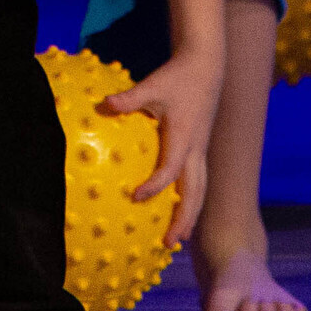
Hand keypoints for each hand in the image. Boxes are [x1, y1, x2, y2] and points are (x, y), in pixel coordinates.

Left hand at [102, 49, 218, 244]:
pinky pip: (199, 180)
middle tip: (168, 243)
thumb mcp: (152, 85)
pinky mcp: (201, 148)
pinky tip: (178, 210)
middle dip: (184, 219)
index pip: (171, 169)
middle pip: (195, 192)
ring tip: (179, 238)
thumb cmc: (177, 77)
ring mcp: (201, 150)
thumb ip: (129, 99)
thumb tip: (104, 105)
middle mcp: (196, 148)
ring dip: (191, 214)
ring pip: (201, 190)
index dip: (155, 185)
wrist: (206, 67)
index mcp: (184, 136)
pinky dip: (191, 199)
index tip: (135, 197)